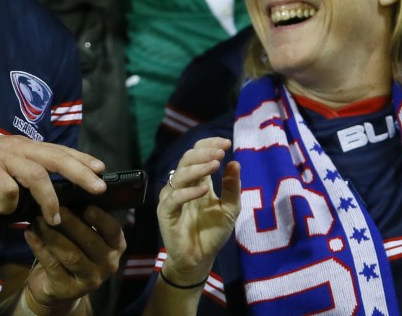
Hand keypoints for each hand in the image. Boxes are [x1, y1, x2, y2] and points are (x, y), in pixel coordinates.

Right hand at [0, 136, 106, 224]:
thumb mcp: (3, 166)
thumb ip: (23, 175)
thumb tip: (46, 197)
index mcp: (23, 146)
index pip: (59, 150)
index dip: (81, 159)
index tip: (101, 169)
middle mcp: (16, 147)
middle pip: (56, 158)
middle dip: (80, 173)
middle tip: (99, 187)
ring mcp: (1, 157)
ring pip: (36, 174)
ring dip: (49, 198)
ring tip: (56, 217)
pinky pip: (7, 188)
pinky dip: (10, 204)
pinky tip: (4, 212)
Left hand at [23, 206, 125, 308]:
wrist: (60, 288)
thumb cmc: (75, 250)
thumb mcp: (85, 234)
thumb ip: (84, 219)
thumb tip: (69, 193)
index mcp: (116, 246)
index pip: (113, 230)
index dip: (100, 218)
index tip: (86, 206)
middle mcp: (108, 264)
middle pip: (90, 241)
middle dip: (70, 223)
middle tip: (53, 208)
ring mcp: (90, 280)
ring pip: (70, 254)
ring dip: (52, 235)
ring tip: (37, 220)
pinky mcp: (68, 289)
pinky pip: (53, 265)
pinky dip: (39, 247)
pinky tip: (29, 234)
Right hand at [156, 137, 240, 285]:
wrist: (200, 258)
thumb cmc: (213, 232)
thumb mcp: (230, 208)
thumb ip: (232, 187)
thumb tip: (235, 162)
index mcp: (196, 180)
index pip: (197, 153)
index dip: (209, 144)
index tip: (227, 143)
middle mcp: (182, 184)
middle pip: (187, 159)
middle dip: (205, 152)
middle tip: (221, 152)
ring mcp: (172, 197)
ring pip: (180, 174)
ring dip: (199, 167)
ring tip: (215, 164)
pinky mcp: (166, 212)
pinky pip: (175, 197)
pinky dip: (189, 191)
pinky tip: (205, 189)